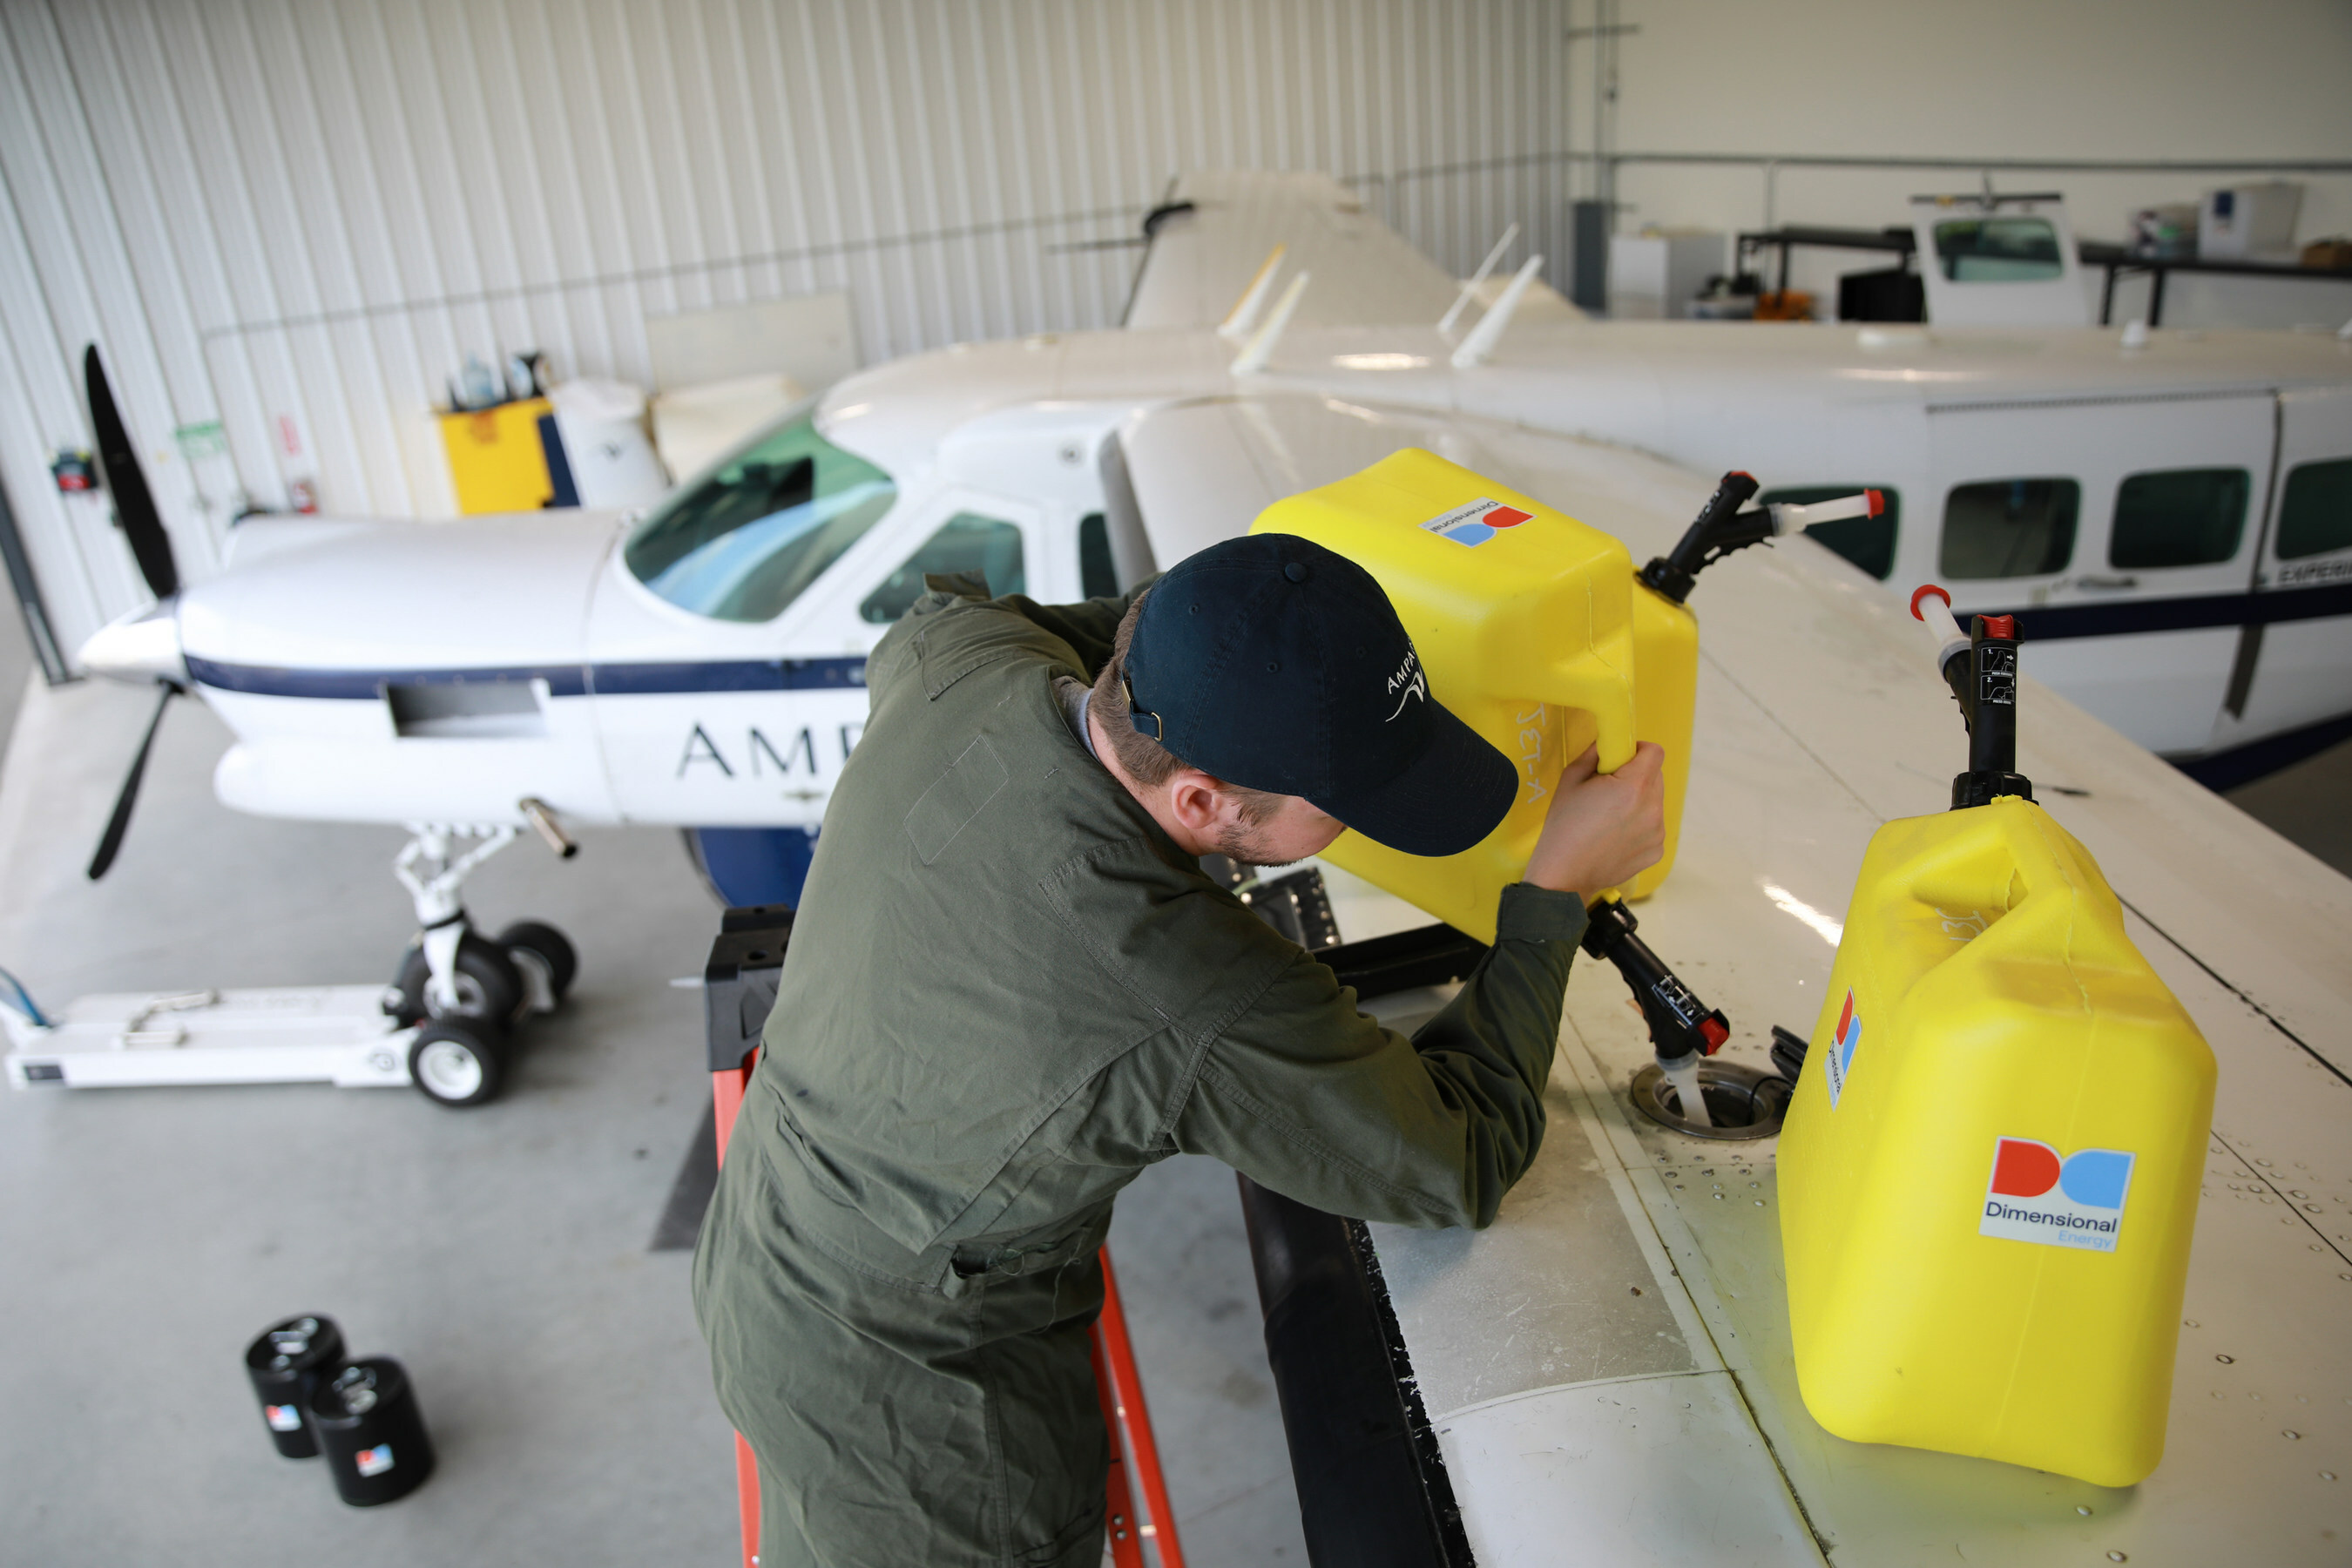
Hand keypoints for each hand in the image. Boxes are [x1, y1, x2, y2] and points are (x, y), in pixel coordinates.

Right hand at [1523, 742, 1666, 903]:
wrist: (1564, 875)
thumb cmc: (1563, 827)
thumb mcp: (1570, 780)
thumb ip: (1593, 755)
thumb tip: (1607, 744)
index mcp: (1632, 787)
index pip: (1655, 752)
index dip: (1638, 750)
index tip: (1622, 758)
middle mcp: (1652, 809)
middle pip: (1656, 776)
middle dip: (1636, 775)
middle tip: (1609, 789)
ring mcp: (1657, 832)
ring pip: (1654, 801)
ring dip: (1638, 801)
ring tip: (1609, 817)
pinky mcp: (1656, 850)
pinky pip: (1653, 825)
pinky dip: (1638, 824)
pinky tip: (1614, 835)